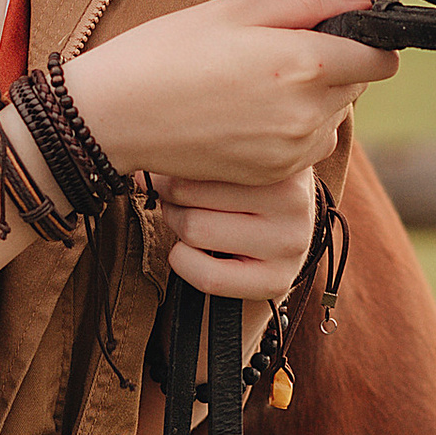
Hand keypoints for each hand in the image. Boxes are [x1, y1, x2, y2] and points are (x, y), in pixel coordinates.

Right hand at [62, 0, 392, 188]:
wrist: (113, 116)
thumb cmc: (166, 52)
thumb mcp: (235, 9)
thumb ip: (309, 4)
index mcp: (302, 62)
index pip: (381, 58)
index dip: (365, 40)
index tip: (338, 32)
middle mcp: (306, 113)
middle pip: (359, 86)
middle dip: (335, 66)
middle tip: (278, 53)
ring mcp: (291, 150)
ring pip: (335, 117)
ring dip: (315, 100)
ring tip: (257, 85)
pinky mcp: (273, 175)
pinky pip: (309, 146)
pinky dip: (292, 129)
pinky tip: (248, 113)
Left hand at [157, 164, 316, 300]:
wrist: (273, 250)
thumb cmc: (241, 197)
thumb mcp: (232, 164)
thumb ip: (195, 153)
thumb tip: (139, 165)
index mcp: (282, 155)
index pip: (203, 153)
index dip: (172, 163)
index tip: (167, 166)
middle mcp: (296, 198)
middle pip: (189, 191)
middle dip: (172, 198)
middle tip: (179, 201)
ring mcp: (291, 242)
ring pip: (195, 230)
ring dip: (178, 228)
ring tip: (191, 223)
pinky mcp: (276, 281)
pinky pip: (207, 275)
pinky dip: (184, 262)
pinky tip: (192, 253)